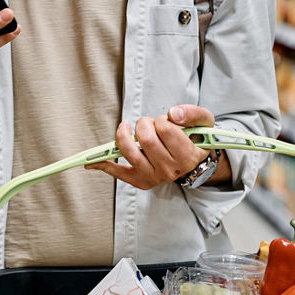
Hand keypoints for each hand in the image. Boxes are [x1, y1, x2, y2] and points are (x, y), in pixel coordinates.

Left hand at [85, 105, 215, 190]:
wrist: (195, 160)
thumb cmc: (196, 138)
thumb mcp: (204, 121)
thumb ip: (192, 114)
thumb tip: (172, 114)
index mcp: (187, 156)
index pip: (166, 130)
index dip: (162, 120)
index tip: (165, 122)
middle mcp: (171, 170)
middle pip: (146, 139)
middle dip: (144, 124)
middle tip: (149, 124)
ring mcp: (154, 177)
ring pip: (130, 152)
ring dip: (124, 135)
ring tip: (127, 129)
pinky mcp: (140, 181)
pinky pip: (119, 173)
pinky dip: (104, 166)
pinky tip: (91, 163)